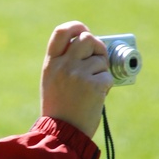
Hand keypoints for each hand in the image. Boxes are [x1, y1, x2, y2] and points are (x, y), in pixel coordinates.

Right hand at [40, 21, 113, 137]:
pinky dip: (106, 86)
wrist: (62, 132)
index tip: (84, 30)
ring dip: (102, 71)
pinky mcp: (94, 85)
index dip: (76, 26)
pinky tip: (95, 97)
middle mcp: (64, 65)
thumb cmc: (59, 108)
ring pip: (100, 59)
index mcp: (51, 63)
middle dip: (97, 47)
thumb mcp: (52, 81)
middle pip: (87, 38)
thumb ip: (66, 62)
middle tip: (99, 59)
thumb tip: (92, 45)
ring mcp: (78, 74)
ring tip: (92, 87)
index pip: (62, 31)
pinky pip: (108, 75)